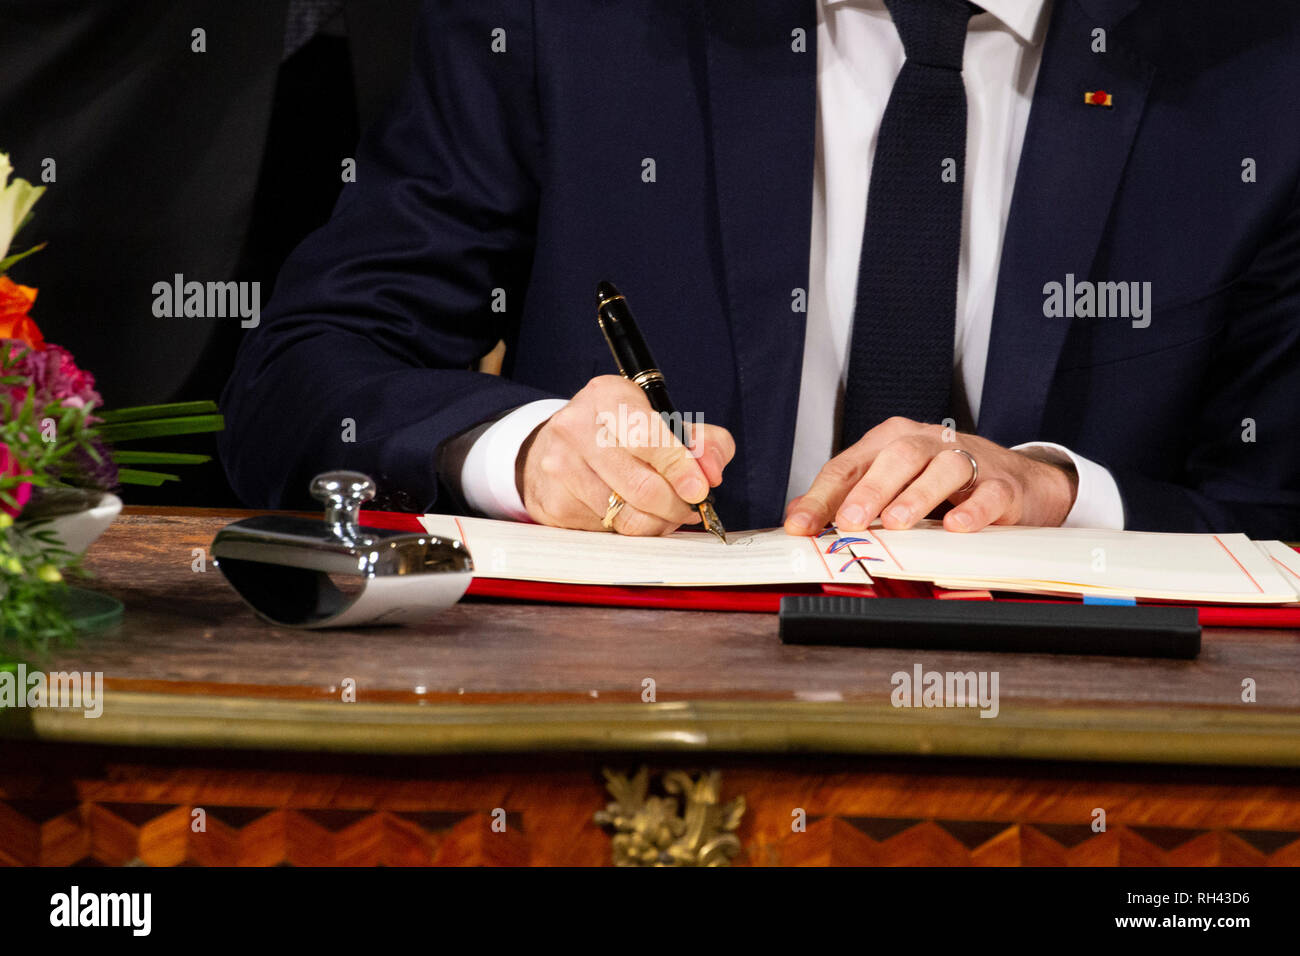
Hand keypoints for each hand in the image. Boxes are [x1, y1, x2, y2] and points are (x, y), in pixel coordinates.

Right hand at [518, 375, 735, 534]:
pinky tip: (634, 514)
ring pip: (627, 515)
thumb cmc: (617, 433)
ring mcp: (559, 467)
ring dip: (658, 522)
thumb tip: (712, 473)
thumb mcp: (661, 421)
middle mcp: (575, 427)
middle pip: (641, 486)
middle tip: (688, 507)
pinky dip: (632, 529)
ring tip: (666, 513)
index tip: (700, 489)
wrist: (555, 447)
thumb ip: (702, 442)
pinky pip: (608, 530)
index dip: (680, 468)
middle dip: (676, 505)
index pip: (648, 438)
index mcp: (606, 396)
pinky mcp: (555, 502)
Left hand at [783, 417, 1076, 534]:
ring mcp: (967, 461)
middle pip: (896, 457)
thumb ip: (844, 499)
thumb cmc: (943, 482)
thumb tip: (799, 518)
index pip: (849, 466)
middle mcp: (927, 444)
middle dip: (869, 490)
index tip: (800, 526)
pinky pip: (988, 493)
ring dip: (916, 495)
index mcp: (890, 442)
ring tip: (895, 523)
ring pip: (941, 468)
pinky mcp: (1002, 484)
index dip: (822, 496)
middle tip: (848, 521)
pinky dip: (973, 509)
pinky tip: (957, 526)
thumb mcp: (889, 485)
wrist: (1017, 481)